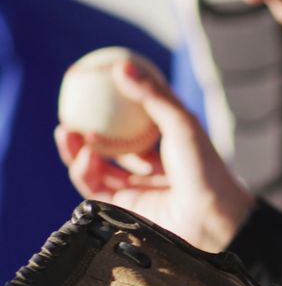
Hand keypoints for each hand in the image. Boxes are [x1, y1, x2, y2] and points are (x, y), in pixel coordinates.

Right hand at [55, 59, 254, 251]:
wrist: (211, 219)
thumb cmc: (205, 168)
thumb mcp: (181, 123)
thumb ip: (151, 96)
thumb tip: (120, 65)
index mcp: (171, 141)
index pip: (138, 116)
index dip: (116, 98)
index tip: (93, 81)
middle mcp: (153, 163)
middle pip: (113, 140)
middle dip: (88, 124)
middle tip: (68, 105)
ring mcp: (137, 186)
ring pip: (97, 164)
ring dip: (77, 147)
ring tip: (67, 130)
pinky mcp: (123, 208)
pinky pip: (94, 185)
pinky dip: (84, 169)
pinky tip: (84, 154)